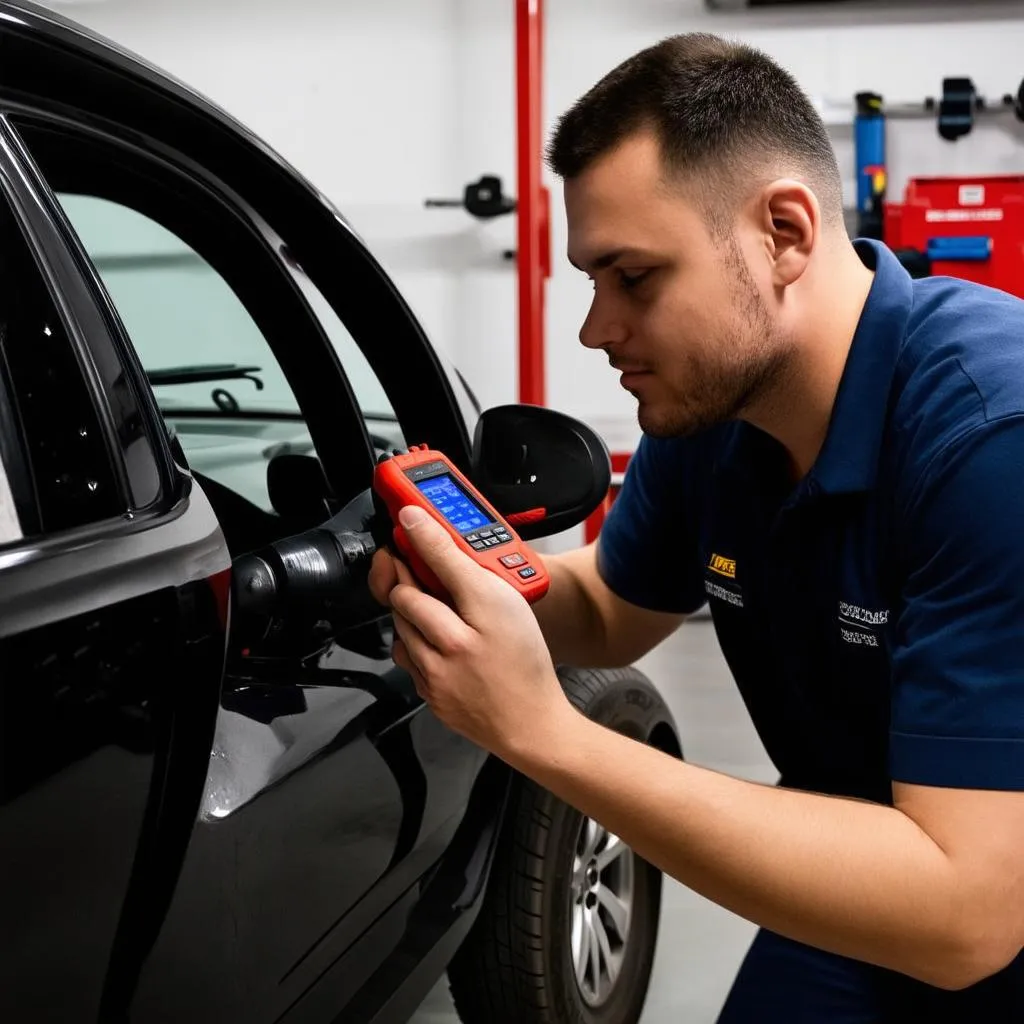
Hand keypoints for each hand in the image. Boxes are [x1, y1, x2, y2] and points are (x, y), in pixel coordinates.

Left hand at [376, 505, 576, 761]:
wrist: (530, 724)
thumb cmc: (526, 664)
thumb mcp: (509, 604)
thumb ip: (472, 572)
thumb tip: (441, 545)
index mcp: (478, 617)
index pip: (438, 562)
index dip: (419, 534)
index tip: (408, 516)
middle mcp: (450, 646)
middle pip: (405, 596)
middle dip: (406, 577)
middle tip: (412, 564)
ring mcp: (434, 673)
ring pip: (400, 627)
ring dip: (408, 611)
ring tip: (431, 606)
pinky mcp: (427, 693)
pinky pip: (406, 657)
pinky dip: (413, 642)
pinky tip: (434, 639)